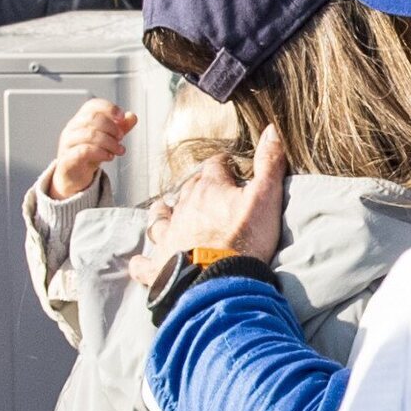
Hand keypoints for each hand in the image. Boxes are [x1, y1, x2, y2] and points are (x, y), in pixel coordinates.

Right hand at [50, 98, 137, 199]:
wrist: (75, 176)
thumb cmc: (91, 154)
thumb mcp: (109, 139)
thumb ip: (121, 127)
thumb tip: (132, 116)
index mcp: (81, 120)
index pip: (92, 105)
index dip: (109, 108)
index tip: (122, 117)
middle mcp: (72, 129)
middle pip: (92, 118)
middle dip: (112, 127)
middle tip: (121, 137)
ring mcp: (67, 143)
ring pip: (89, 134)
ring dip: (110, 142)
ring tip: (119, 150)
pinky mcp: (67, 159)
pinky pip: (83, 151)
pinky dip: (101, 152)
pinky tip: (109, 156)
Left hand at [128, 125, 287, 286]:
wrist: (219, 282)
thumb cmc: (244, 239)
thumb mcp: (265, 197)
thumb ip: (269, 163)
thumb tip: (271, 129)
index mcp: (209, 189)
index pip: (215, 166)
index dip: (224, 166)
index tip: (231, 169)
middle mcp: (184, 208)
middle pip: (187, 189)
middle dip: (196, 187)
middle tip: (205, 190)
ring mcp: (169, 237)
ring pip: (159, 219)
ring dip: (162, 214)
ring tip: (163, 210)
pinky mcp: (159, 266)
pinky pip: (145, 263)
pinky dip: (142, 261)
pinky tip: (139, 261)